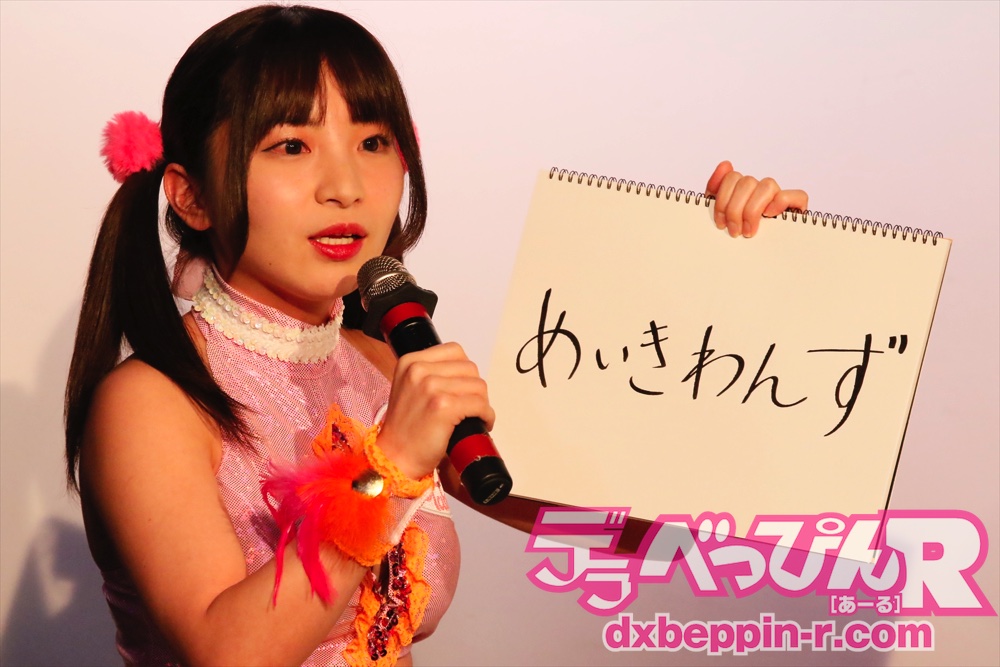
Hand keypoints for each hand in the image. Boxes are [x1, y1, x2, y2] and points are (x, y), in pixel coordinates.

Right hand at [376, 342, 493, 479]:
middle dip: (476, 388)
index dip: (465, 371)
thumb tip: (464, 373)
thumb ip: (430, 373)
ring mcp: (430, 387)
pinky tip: (482, 423)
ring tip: (475, 415)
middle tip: (472, 405)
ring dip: (483, 402)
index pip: (455, 351)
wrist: (394, 457)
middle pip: (469, 367)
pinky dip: (486, 415)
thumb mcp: (409, 388)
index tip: (464, 387)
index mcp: (410, 361)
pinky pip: (479, 404)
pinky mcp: (443, 406)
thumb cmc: (405, 428)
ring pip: (478, 386)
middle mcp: (418, 370)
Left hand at [705, 160, 808, 237]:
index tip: (720, 222)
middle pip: (746, 182)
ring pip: (767, 185)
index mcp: (742, 190)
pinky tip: (769, 216)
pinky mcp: (797, 208)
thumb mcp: (721, 215)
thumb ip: (716, 190)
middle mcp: (760, 190)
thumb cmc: (737, 236)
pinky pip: (796, 195)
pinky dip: (780, 204)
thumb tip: (725, 164)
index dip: (722, 199)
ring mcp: (779, 198)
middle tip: (733, 231)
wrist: (757, 263)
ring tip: (748, 231)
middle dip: (734, 209)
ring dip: (753, 209)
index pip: (732, 177)